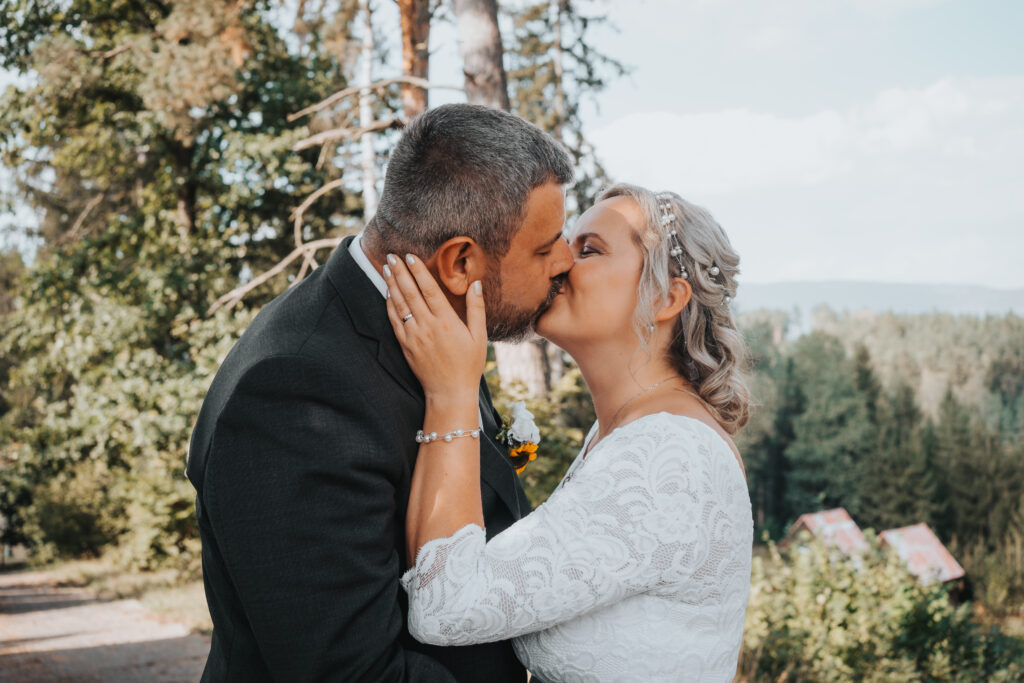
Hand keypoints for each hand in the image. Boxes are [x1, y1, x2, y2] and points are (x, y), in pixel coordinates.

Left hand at [383, 253, 486, 404]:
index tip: (410, 256)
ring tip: (386, 268)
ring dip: (392, 285)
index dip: (418, 271)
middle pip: (410, 293)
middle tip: (391, 255)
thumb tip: (476, 284)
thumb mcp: (479, 336)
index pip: (429, 290)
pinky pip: (394, 321)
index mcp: (446, 322)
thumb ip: (476, 309)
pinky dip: (389, 305)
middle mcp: (427, 326)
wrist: (449, 392)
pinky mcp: (406, 345)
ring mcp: (414, 336)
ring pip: (400, 305)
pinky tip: (387, 293)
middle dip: (400, 272)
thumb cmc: (468, 365)